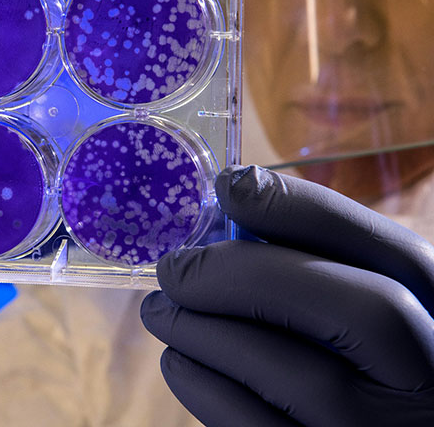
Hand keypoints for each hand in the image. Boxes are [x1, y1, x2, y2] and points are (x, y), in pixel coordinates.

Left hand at [141, 165, 433, 426]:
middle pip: (359, 310)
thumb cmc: (356, 367)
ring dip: (202, 330)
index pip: (398, 255)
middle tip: (173, 266)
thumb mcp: (371, 310)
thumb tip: (235, 199)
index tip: (231, 185)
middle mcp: (433, 383)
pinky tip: (180, 359)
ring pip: (290, 373)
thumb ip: (324, 267)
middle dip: (249, 273)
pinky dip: (201, 385)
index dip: (309, 210)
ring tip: (162, 309)